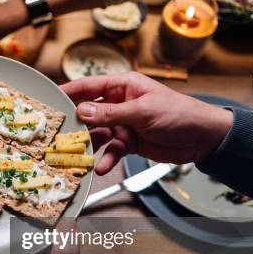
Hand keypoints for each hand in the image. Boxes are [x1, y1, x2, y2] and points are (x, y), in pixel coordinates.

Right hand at [61, 72, 233, 174]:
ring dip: (88, 146)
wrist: (202, 138)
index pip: (88, 86)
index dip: (68, 92)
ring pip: (96, 135)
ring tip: (77, 156)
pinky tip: (100, 167)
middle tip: (58, 135)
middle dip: (75, 125)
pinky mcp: (127, 142)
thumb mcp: (142, 111)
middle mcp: (118, 103)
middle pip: (88, 113)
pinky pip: (110, 151)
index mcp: (122, 86)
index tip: (50, 100)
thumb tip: (82, 111)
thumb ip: (111, 113)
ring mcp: (122, 124)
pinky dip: (105, 159)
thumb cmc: (178, 113)